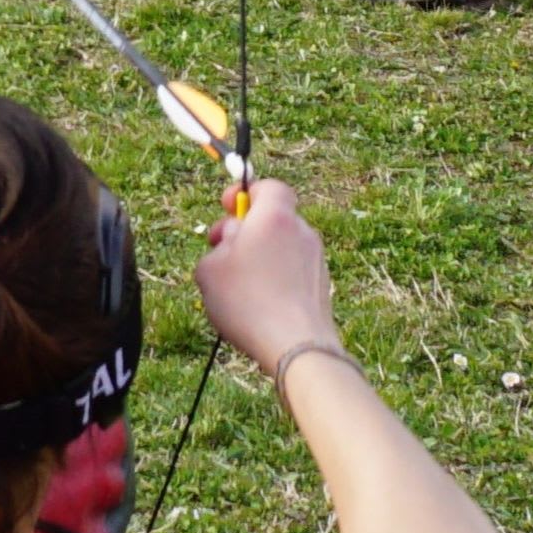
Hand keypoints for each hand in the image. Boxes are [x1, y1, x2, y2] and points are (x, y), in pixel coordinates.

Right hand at [193, 179, 339, 373]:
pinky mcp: (322, 286)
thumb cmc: (248, 302)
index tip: (227, 206)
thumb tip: (232, 240)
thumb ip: (219, 243)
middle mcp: (302, 232)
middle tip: (223, 251)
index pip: (269, 186)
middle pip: (272, 219)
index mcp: (275, 217)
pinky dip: (276, 278)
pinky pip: (292, 270)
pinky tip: (258, 304)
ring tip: (238, 286)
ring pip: (281, 246)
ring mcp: (316, 260)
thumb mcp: (210, 267)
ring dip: (260, 257)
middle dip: (247, 230)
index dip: (246, 192)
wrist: (297, 346)